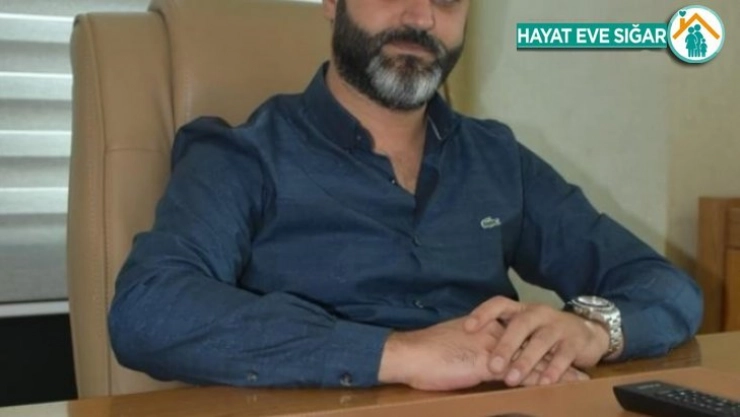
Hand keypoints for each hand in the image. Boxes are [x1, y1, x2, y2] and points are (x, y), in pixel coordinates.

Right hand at [378, 317, 589, 390]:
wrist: (409, 354)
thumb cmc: (424, 353)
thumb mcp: (451, 345)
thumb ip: (468, 347)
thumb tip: (477, 356)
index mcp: (482, 325)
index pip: (518, 332)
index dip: (538, 341)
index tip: (556, 347)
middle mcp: (492, 332)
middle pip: (532, 342)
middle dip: (555, 352)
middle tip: (579, 361)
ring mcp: (492, 347)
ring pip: (532, 357)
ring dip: (556, 368)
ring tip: (580, 377)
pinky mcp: (488, 365)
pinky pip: (520, 373)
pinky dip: (541, 380)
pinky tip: (556, 388)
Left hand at [463, 296, 608, 386]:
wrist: (588, 333)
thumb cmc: (545, 333)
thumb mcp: (524, 330)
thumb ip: (503, 336)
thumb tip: (469, 347)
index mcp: (522, 309)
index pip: (499, 304)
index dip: (483, 313)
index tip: (467, 328)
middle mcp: (539, 313)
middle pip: (520, 325)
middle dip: (505, 346)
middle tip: (492, 366)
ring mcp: (558, 326)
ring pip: (540, 341)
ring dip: (525, 361)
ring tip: (512, 379)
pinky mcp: (575, 341)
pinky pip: (563, 355)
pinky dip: (553, 369)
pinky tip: (544, 381)